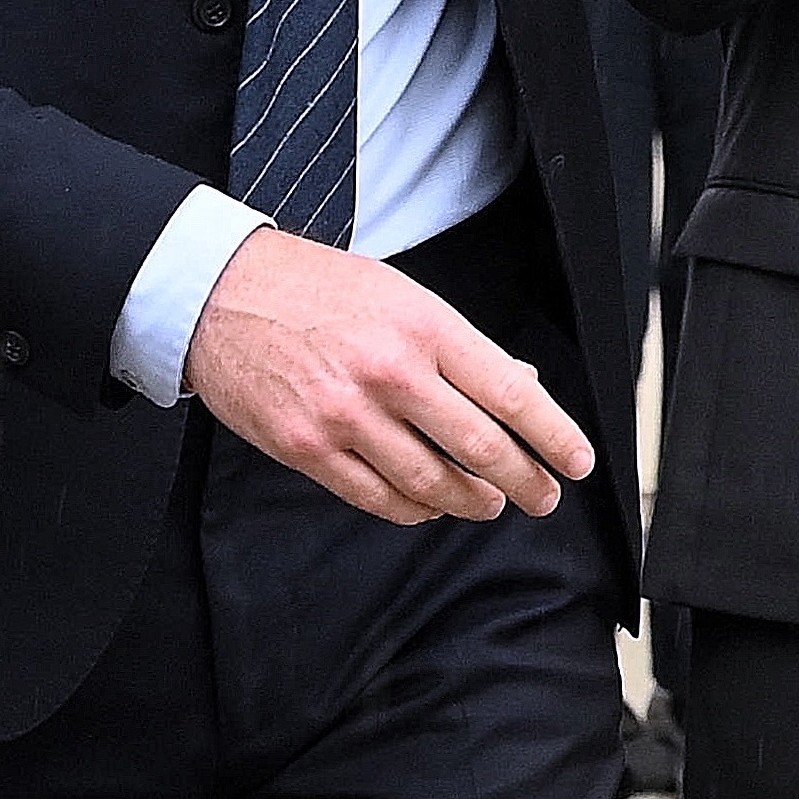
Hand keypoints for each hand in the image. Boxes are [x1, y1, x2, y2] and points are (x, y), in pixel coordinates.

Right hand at [181, 223, 595, 525]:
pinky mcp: (307, 448)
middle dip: (525, 481)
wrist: (222, 292)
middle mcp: (391, 374)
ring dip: (472, 502)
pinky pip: (377, 498)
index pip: (511, 395)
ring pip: (432, 484)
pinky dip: (414, 510)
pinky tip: (430, 506)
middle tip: (544, 496)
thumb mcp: (402, 295)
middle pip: (480, 448)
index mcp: (425, 327)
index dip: (554, 436)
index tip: (576, 462)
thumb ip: (460, 347)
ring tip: (490, 502)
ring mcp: (346, 416)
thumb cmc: (317, 289)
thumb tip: (520, 385)